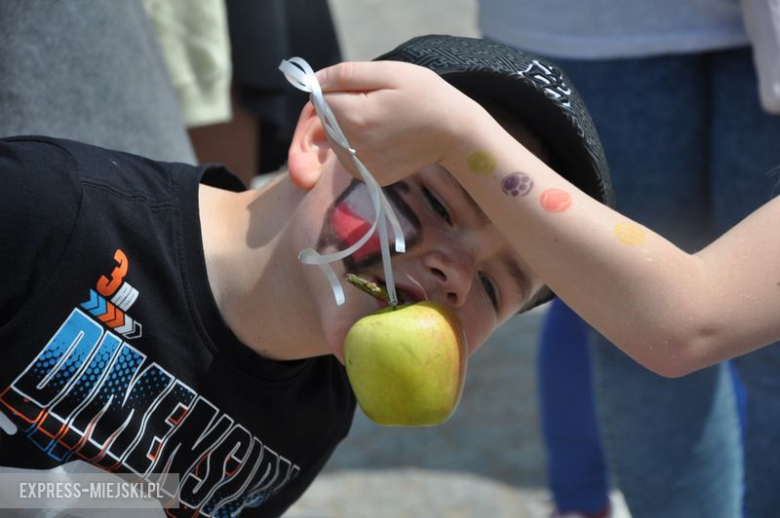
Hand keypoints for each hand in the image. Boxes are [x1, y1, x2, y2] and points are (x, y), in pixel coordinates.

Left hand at [315, 61, 479, 184]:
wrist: (454, 133)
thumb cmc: (426, 96)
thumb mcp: (390, 72)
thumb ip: (346, 74)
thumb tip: (314, 81)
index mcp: (353, 117)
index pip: (320, 98)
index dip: (339, 88)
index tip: (366, 88)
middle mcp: (351, 147)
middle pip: (325, 119)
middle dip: (343, 107)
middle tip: (379, 103)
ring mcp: (359, 167)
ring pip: (334, 138)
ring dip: (349, 126)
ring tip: (383, 120)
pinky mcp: (368, 177)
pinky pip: (347, 155)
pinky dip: (357, 144)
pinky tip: (383, 137)